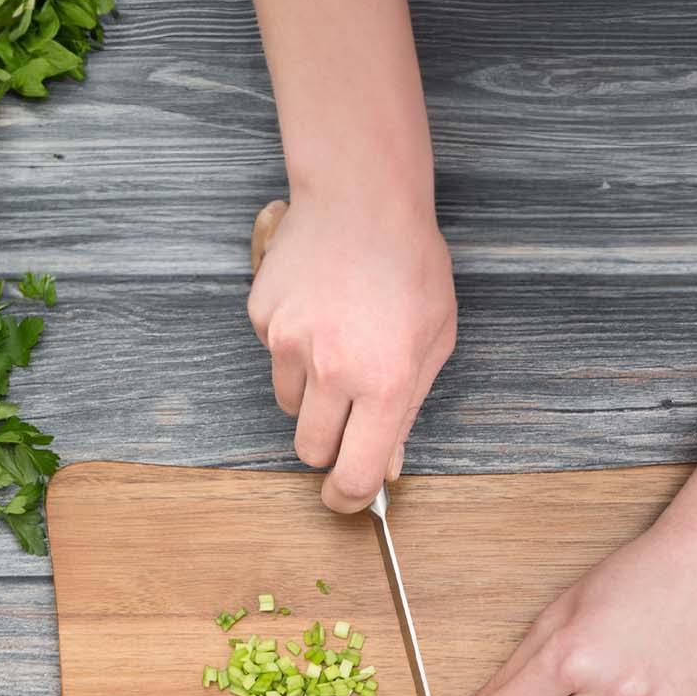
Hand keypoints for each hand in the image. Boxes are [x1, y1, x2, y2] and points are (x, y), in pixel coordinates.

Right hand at [247, 192, 456, 511]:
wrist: (363, 196)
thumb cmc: (410, 266)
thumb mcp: (432, 344)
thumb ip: (406, 411)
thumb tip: (384, 464)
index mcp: (383, 385)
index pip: (352, 475)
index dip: (347, 498)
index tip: (345, 499)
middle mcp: (332, 371)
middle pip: (309, 449)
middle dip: (328, 443)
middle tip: (348, 412)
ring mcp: (290, 344)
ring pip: (288, 405)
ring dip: (310, 393)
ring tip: (339, 344)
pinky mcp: (264, 318)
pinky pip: (273, 358)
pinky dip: (292, 348)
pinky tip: (319, 311)